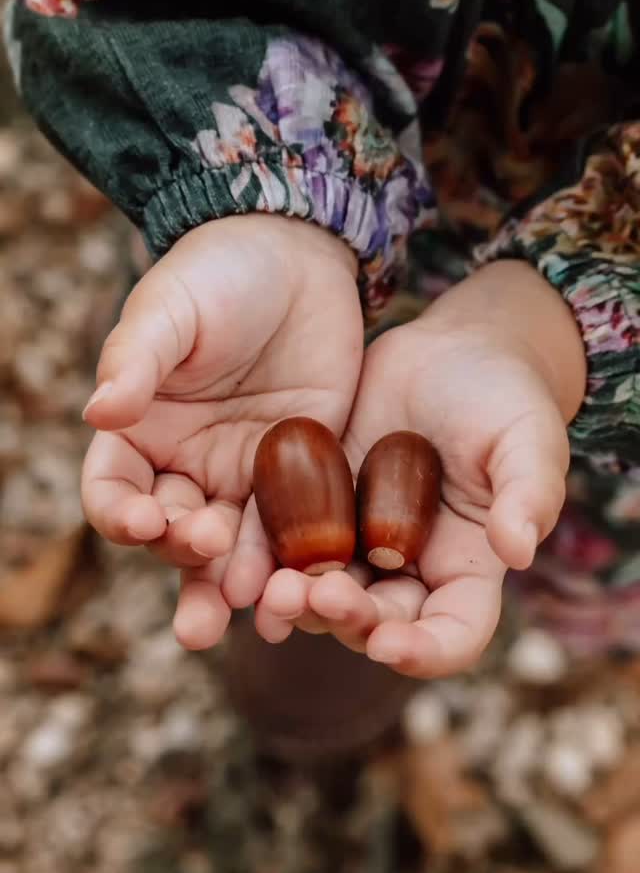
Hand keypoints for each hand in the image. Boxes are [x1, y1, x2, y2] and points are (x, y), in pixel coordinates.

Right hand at [81, 215, 362, 648]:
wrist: (299, 256)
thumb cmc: (219, 273)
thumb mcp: (172, 308)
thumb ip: (137, 359)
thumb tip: (98, 412)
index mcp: (138, 432)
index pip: (114, 490)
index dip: (120, 513)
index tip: (143, 521)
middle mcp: (185, 466)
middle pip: (173, 534)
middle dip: (186, 561)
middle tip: (208, 570)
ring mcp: (244, 477)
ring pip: (233, 548)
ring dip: (238, 585)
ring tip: (255, 616)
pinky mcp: (302, 478)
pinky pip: (294, 531)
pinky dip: (295, 566)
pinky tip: (307, 596)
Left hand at [257, 261, 585, 677]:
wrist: (448, 350)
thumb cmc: (504, 396)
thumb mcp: (527, 437)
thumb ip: (528, 493)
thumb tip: (518, 551)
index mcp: (467, 568)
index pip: (453, 634)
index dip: (424, 651)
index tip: (388, 644)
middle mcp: (410, 570)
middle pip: (378, 622)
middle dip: (346, 620)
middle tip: (314, 597)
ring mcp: (358, 542)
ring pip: (324, 595)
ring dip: (298, 603)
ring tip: (270, 588)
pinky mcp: (316, 509)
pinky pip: (285, 547)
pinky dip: (264, 563)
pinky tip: (240, 563)